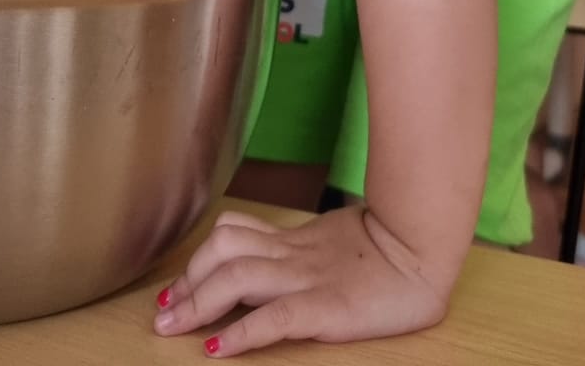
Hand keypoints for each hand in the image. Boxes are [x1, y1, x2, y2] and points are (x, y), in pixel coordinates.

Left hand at [152, 206, 449, 356]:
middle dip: (185, 283)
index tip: (174, 289)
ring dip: (197, 302)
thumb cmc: (383, 250)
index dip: (195, 260)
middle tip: (162, 314)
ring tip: (173, 329)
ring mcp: (306, 280)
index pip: (230, 235)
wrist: (422, 249)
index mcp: (293, 241)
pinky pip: (272, 318)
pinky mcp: (325, 310)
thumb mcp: (331, 243)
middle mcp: (291, 256)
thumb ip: (298, 250)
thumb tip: (261, 258)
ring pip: (236, 276)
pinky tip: (215, 349)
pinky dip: (238, 334)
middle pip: (221, 252)